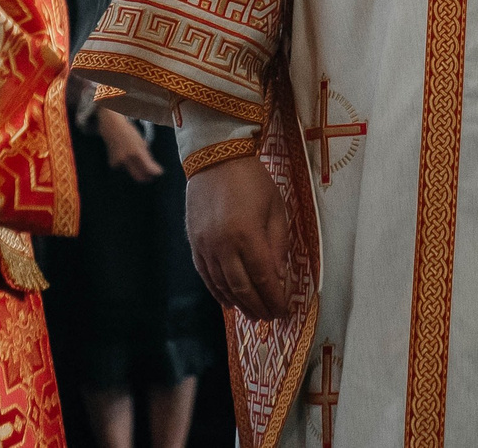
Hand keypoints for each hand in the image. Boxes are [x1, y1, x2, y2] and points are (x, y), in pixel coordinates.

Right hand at [97, 106, 165, 182]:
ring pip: (132, 173)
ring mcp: (119, 162)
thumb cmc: (129, 132)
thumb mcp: (141, 142)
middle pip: (139, 177)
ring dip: (137, 170)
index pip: (148, 168)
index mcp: (136, 152)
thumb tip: (152, 167)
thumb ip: (147, 155)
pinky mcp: (113, 164)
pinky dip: (128, 166)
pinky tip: (126, 156)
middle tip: (152, 176)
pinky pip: (124, 169)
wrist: (112, 129)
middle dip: (147, 178)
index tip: (159, 172)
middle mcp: (127, 159)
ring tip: (136, 159)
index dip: (155, 172)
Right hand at [184, 154, 296, 320]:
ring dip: (239, 302)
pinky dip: (218, 291)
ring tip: (252, 313)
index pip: (263, 278)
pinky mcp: (194, 243)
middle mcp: (223, 245)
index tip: (282, 311)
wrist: (216, 159)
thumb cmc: (252, 181)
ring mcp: (205, 246)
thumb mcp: (275, 208)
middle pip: (242, 287)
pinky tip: (228, 300)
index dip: (274, 298)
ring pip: (222, 285)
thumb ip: (278, 244)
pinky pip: (206, 275)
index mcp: (247, 235)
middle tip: (269, 318)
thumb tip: (278, 277)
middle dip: (258, 306)